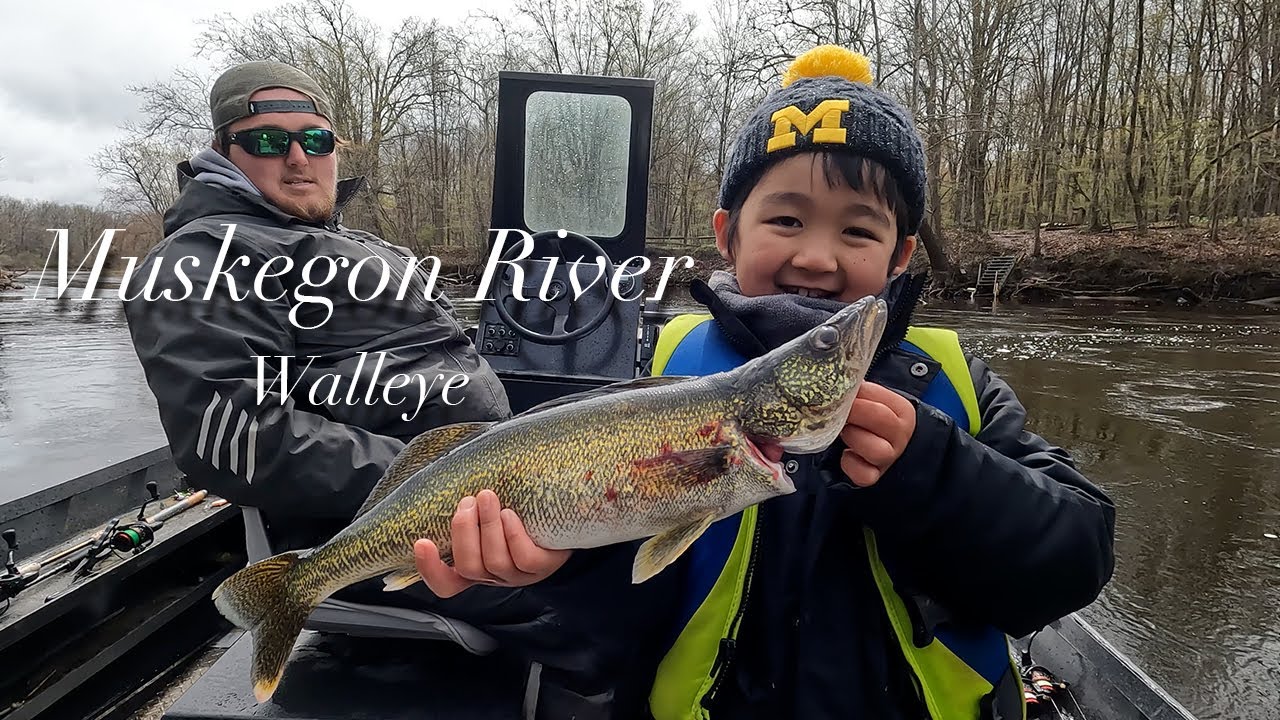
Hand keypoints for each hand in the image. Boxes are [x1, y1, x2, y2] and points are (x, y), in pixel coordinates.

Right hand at [413, 489, 571, 598]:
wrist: (561, 512)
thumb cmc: (516, 508)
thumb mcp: (487, 509)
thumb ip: (467, 507)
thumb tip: (446, 479)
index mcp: (475, 565)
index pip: (446, 583)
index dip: (429, 569)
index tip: (422, 542)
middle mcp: (494, 574)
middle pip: (468, 567)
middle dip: (463, 532)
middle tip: (468, 502)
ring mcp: (519, 574)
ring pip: (495, 562)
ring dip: (488, 526)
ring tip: (488, 497)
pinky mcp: (543, 566)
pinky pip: (524, 559)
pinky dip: (513, 535)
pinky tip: (510, 515)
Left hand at [839, 381, 916, 487]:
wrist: (880, 445)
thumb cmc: (869, 420)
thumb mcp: (869, 401)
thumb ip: (857, 392)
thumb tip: (835, 382)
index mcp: (901, 410)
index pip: (880, 395)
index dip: (856, 392)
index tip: (839, 390)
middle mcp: (899, 434)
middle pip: (881, 418)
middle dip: (854, 411)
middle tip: (837, 410)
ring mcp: (888, 457)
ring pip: (877, 449)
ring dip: (854, 437)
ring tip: (844, 432)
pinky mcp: (874, 475)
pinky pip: (864, 475)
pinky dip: (850, 465)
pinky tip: (846, 454)